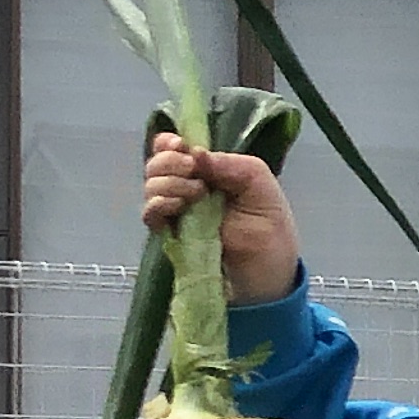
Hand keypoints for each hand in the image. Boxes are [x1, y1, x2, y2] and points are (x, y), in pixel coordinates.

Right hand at [144, 132, 301, 304]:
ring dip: (168, 183)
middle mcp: (188, 187)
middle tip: (193, 172)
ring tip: (196, 194)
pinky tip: (178, 207)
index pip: (175, 146)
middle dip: (170, 161)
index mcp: (209, 171)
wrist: (267, 276)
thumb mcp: (261, 186)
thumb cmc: (269, 230)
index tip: (182, 146)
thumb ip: (231, 164)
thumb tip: (196, 153)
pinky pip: (149, 213)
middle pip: (157, 162)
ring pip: (151, 184)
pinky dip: (158, 204)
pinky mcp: (171, 235)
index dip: (171, 142)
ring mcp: (177, 211)